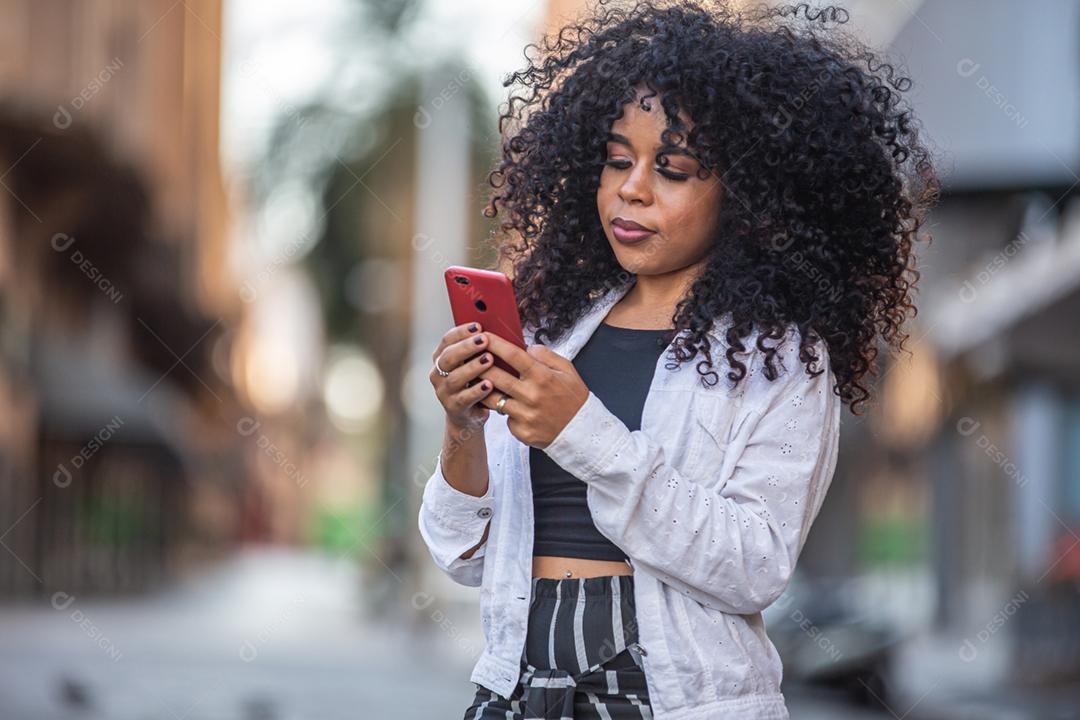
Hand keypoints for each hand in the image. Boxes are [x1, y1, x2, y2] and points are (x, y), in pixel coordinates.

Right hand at [429, 322, 495, 430]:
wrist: (470, 414)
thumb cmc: (475, 382)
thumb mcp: (474, 363)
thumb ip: (480, 349)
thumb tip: (497, 330)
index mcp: (441, 358)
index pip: (447, 340)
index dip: (461, 332)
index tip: (478, 325)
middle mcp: (438, 374)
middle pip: (448, 357)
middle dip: (467, 347)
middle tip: (485, 340)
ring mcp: (443, 392)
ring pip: (455, 378)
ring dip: (472, 367)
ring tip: (489, 359)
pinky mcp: (453, 408)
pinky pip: (464, 398)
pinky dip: (476, 391)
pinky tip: (489, 384)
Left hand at [476, 332, 588, 448]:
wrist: (582, 432)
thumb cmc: (573, 398)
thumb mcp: (567, 370)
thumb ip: (546, 355)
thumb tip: (526, 348)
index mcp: (543, 377)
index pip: (513, 356)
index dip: (495, 344)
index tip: (484, 337)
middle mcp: (532, 396)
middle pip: (495, 377)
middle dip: (479, 365)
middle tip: (471, 358)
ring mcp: (525, 415)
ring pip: (492, 399)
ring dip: (484, 389)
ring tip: (480, 381)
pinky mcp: (521, 431)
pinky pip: (505, 417)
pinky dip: (504, 410)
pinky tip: (507, 406)